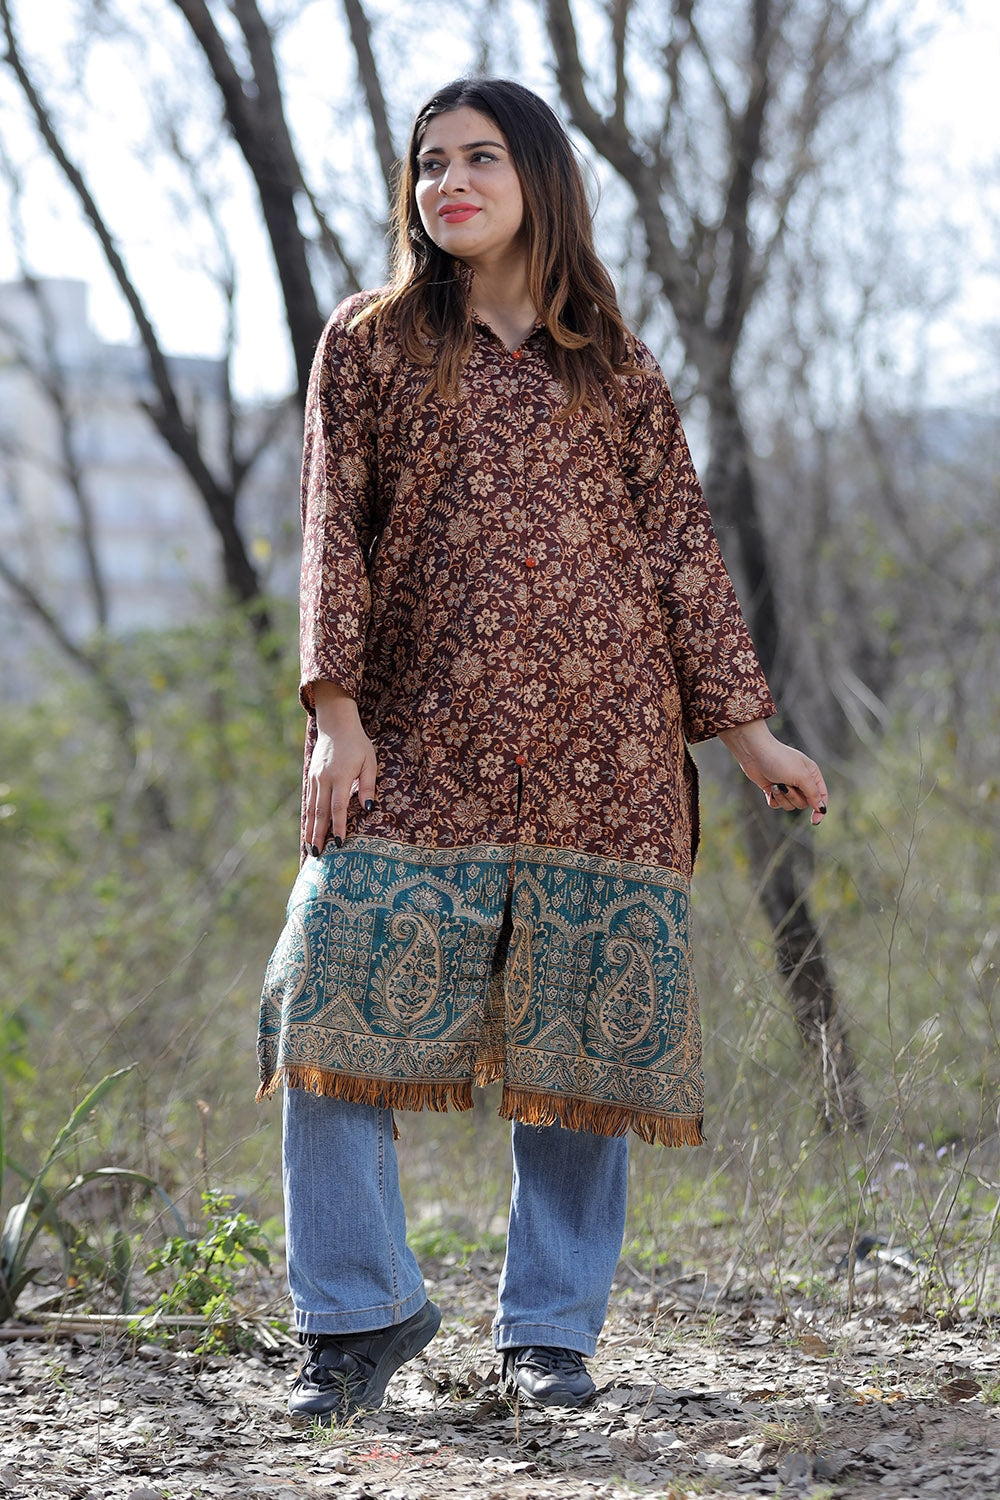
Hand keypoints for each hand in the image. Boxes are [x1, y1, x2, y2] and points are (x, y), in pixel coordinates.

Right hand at [305, 681, 377, 852]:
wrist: (336, 724)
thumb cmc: (358, 744)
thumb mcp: (369, 762)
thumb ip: (368, 786)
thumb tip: (368, 809)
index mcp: (341, 776)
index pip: (338, 807)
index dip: (339, 827)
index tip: (340, 844)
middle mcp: (324, 779)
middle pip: (320, 812)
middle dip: (319, 834)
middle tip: (318, 854)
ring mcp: (315, 778)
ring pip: (311, 808)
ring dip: (310, 829)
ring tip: (310, 847)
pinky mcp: (311, 776)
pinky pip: (309, 800)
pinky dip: (308, 817)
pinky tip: (308, 829)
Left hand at [718, 719, 827, 825]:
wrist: (755, 752)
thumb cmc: (780, 760)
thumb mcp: (802, 776)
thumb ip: (813, 793)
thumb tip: (821, 809)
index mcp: (812, 775)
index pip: (821, 796)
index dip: (820, 809)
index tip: (815, 821)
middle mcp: (800, 781)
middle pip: (803, 803)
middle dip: (793, 797)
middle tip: (785, 785)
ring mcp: (786, 786)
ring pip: (790, 805)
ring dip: (782, 797)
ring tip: (776, 784)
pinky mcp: (773, 790)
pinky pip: (777, 804)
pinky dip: (773, 799)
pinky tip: (769, 789)